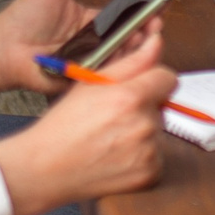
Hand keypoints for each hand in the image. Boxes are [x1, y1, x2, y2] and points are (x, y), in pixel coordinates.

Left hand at [0, 0, 149, 97]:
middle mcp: (94, 44)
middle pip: (129, 40)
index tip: (159, 6)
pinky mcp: (83, 79)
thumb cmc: (24, 17)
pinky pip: (107, 76)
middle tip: (156, 24)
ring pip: (123, 59)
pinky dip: (122, 69)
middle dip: (147, 33)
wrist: (2, 45)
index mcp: (91, 23)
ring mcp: (91, 63)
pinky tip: (133, 58)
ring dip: (139, 50)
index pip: (124, 19)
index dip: (142, 14)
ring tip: (149, 39)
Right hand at [0, 27, 176, 214]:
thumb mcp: (92, 84)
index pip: (168, 78)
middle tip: (112, 118)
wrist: (45, 168)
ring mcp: (149, 152)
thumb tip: (157, 41)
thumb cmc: (64, 125)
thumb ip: (131, 61)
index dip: (152, 81)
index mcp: (130, 97)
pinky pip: (157, 156)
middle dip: (144, 108)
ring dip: (142, 132)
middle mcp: (144, 125)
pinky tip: (115, 156)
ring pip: (158, 131)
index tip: (138, 89)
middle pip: (162, 106)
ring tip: (110, 139)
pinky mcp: (150, 174)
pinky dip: (142, 157)